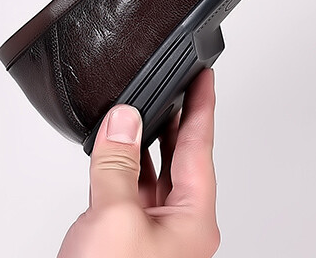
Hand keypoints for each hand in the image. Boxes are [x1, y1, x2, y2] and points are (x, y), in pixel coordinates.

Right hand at [57, 69, 219, 257]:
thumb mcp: (116, 217)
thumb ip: (119, 163)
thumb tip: (123, 120)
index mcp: (192, 222)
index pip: (200, 148)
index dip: (202, 107)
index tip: (204, 76)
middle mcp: (177, 227)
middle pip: (180, 157)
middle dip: (175, 117)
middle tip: (175, 82)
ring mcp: (151, 235)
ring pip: (152, 173)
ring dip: (143, 140)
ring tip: (138, 105)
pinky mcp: (125, 240)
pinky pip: (129, 189)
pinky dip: (121, 163)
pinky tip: (111, 146)